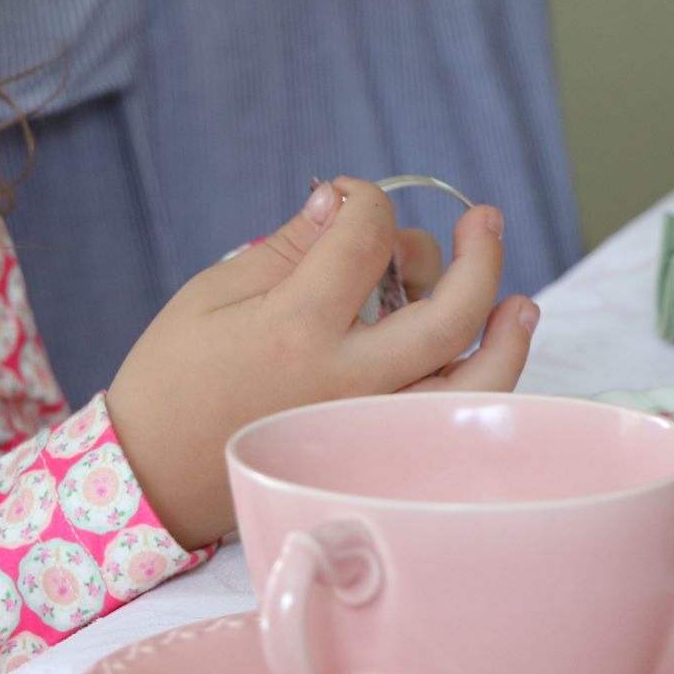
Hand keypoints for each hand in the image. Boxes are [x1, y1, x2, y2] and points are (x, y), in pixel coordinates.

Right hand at [104, 178, 537, 549]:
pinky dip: (484, 384)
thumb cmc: (174, 376)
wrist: (156, 475)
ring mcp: (371, 425)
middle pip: (448, 311)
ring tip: (517, 297)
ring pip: (471, 381)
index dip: (366, 200)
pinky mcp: (376, 455)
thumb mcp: (214, 292)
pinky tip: (497, 348)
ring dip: (505, 332)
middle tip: (482, 217)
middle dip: (477, 254)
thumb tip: (340, 203)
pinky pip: (451, 420)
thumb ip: (287, 247)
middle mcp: (349, 379)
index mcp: (298, 328)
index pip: (365, 239)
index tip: (347, 198)